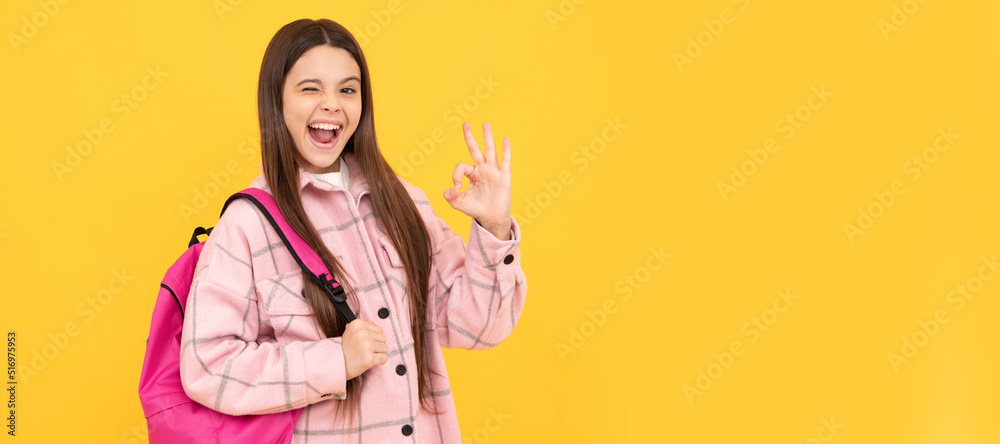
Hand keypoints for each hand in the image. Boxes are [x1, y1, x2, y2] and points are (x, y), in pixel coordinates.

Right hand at [342, 320, 387, 379]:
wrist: (335, 364)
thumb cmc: (345, 349)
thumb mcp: (350, 332)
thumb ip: (363, 326)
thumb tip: (374, 323)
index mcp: (358, 324)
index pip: (379, 330)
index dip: (373, 338)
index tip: (363, 342)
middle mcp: (362, 333)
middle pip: (384, 338)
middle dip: (376, 345)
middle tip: (365, 350)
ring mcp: (366, 346)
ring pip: (385, 348)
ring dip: (377, 353)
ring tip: (366, 355)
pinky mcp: (369, 358)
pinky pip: (384, 358)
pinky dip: (379, 361)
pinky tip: (368, 361)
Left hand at [443, 121, 511, 239]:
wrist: (491, 219)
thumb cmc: (475, 209)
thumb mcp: (458, 203)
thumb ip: (450, 196)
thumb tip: (452, 188)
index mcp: (472, 174)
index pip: (462, 166)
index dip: (456, 175)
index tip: (456, 188)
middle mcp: (483, 170)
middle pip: (475, 150)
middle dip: (470, 137)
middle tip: (465, 124)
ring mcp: (494, 172)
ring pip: (490, 151)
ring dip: (487, 137)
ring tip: (485, 123)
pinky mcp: (504, 178)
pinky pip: (505, 161)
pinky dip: (506, 150)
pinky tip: (505, 139)